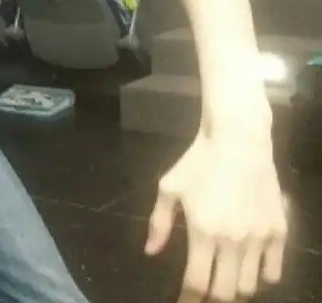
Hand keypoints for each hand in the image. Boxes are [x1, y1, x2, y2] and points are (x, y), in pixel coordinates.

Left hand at [145, 130, 286, 300]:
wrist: (238, 140)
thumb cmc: (198, 162)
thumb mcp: (169, 188)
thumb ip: (159, 222)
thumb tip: (150, 251)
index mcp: (203, 232)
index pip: (197, 283)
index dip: (188, 299)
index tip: (182, 302)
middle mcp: (232, 242)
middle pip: (225, 293)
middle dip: (211, 299)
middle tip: (203, 293)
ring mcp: (258, 239)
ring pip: (249, 286)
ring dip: (234, 288)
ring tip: (223, 279)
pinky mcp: (278, 232)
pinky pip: (273, 272)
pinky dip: (261, 277)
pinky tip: (249, 269)